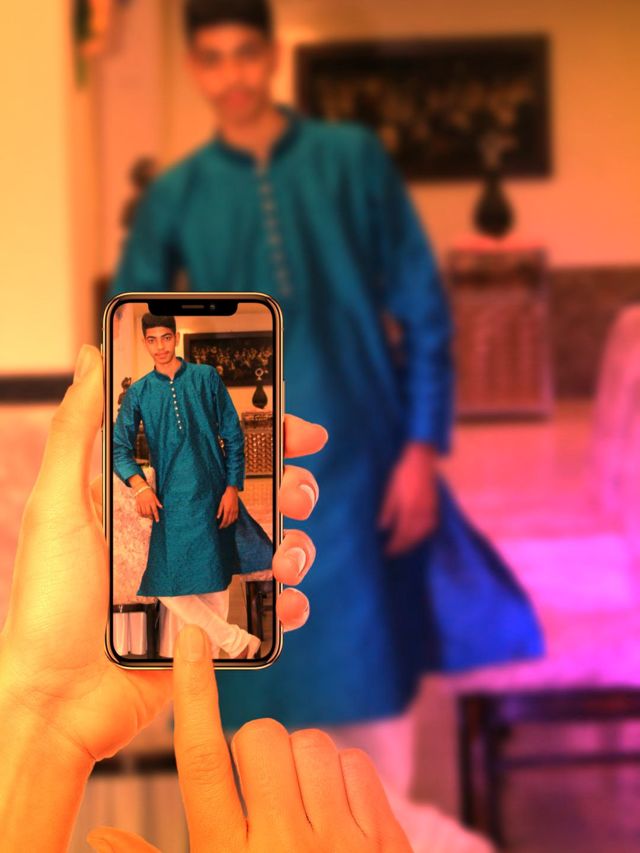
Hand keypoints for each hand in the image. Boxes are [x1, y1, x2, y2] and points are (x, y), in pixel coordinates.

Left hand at [0, 344, 327, 767]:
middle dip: (290, 486)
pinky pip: (269, 608)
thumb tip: (92, 355)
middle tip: (298, 491)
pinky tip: (287, 602)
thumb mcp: (57, 505)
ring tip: (285, 558)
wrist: (56, 699)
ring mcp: (204, 578)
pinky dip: (290, 603)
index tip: (292, 424)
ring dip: (296, 544)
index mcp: (153, 496)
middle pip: (256, 494)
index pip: (214, 450)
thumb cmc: (49, 600)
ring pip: (273, 546)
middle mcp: (184, 531)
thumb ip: (78, 430)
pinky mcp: (217, 625)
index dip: (259, 432)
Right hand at [86, 624, 411, 852]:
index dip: (193, 696)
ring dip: (300, 760)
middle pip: (260, 739)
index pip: (200, 760)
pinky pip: (357, 764)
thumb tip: (97, 836)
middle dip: (254, 748)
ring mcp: (342, 843)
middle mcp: (284, 846)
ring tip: (297, 802)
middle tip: (257, 787)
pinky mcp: (386, 842)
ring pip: (313, 744)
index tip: (191, 644)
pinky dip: (342, 775)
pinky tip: (334, 810)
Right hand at [135, 486, 162, 521]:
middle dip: (151, 517)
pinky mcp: (137, 504)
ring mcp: (141, 504)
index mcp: (151, 501)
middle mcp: (146, 503)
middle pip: (148, 513)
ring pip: (143, 513)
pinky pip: (138, 511)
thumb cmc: (149, 491)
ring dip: (146, 516)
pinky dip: (140, 514)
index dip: (156, 516)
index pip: (155, 510)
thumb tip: (162, 507)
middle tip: (152, 518)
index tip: (157, 521)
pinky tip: (143, 515)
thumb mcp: (154, 495)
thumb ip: (157, 502)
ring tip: (148, 516)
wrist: (140, 487)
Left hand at [377, 441, 438, 556]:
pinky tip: (416, 535)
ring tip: (402, 547)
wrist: (421, 460)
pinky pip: (430, 527)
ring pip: (422, 534)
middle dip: (402, 547)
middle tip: (392, 553)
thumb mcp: (391, 491)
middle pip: (413, 537)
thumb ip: (387, 510)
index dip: (394, 546)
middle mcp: (422, 514)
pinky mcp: (435, 507)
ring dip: (412, 542)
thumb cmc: (402, 474)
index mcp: (409, 510)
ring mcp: (431, 511)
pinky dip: (422, 534)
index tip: (385, 553)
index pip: (402, 535)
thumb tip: (381, 528)